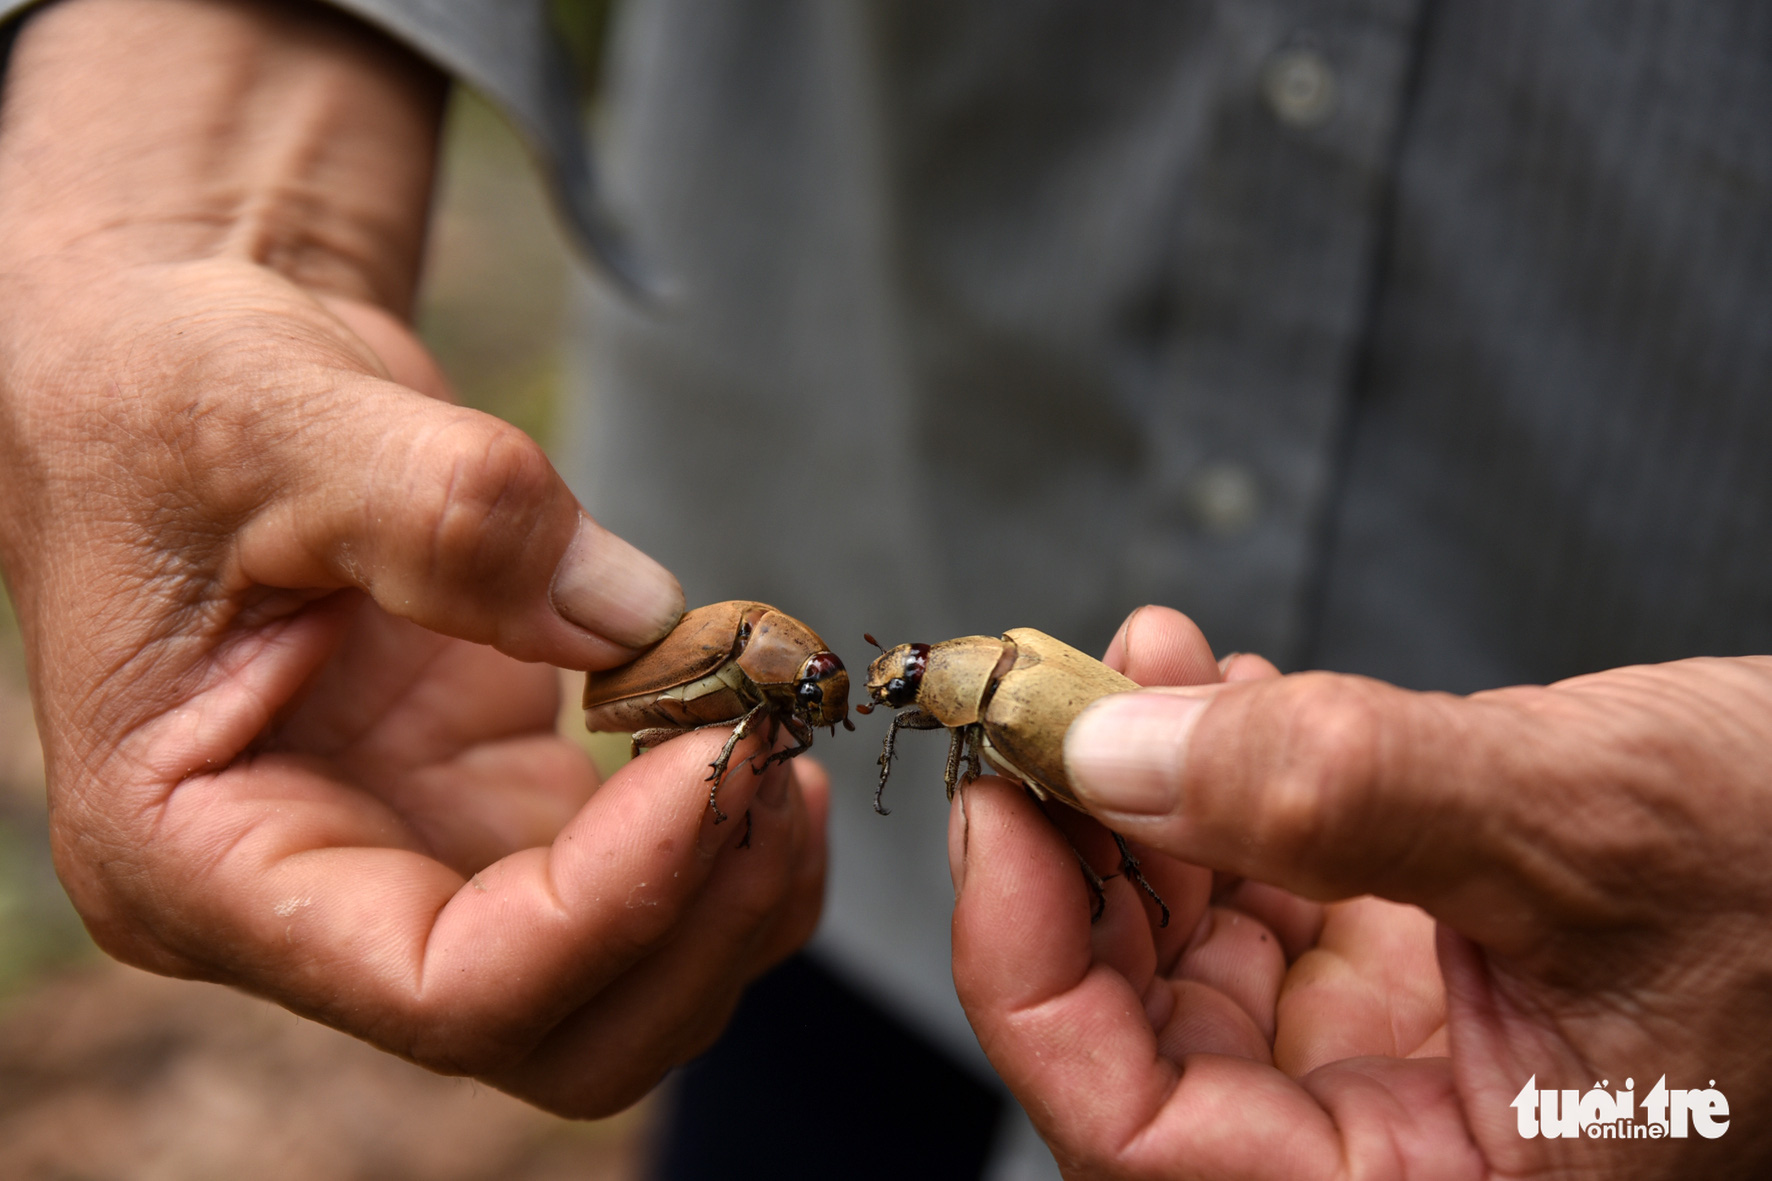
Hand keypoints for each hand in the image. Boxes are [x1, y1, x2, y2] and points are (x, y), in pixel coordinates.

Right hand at [0, 0, 824, 1114]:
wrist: (188, 377)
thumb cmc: (172, 401)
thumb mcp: (276, 420)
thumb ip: (448, 515)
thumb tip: (633, 615)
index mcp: (201, 860)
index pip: (441, 987)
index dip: (608, 906)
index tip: (712, 762)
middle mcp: (315, 898)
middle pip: (554, 1029)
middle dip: (697, 922)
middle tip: (783, 761)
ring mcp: (416, 855)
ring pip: (618, 977)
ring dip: (732, 881)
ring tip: (780, 721)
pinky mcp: (490, 798)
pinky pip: (638, 876)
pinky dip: (721, 816)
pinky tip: (750, 705)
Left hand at [951, 605, 1771, 1177]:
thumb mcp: (1581, 826)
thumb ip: (1332, 794)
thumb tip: (1108, 754)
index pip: (1140, 1135)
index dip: (1034, 966)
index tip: (1001, 801)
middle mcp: (1408, 1154)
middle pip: (1146, 1036)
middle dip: (1082, 853)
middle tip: (1050, 704)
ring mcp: (1412, 1068)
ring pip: (1198, 957)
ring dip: (1146, 797)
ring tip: (1143, 663)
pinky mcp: (1430, 977)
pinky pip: (1276, 897)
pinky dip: (1230, 791)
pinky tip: (1227, 694)